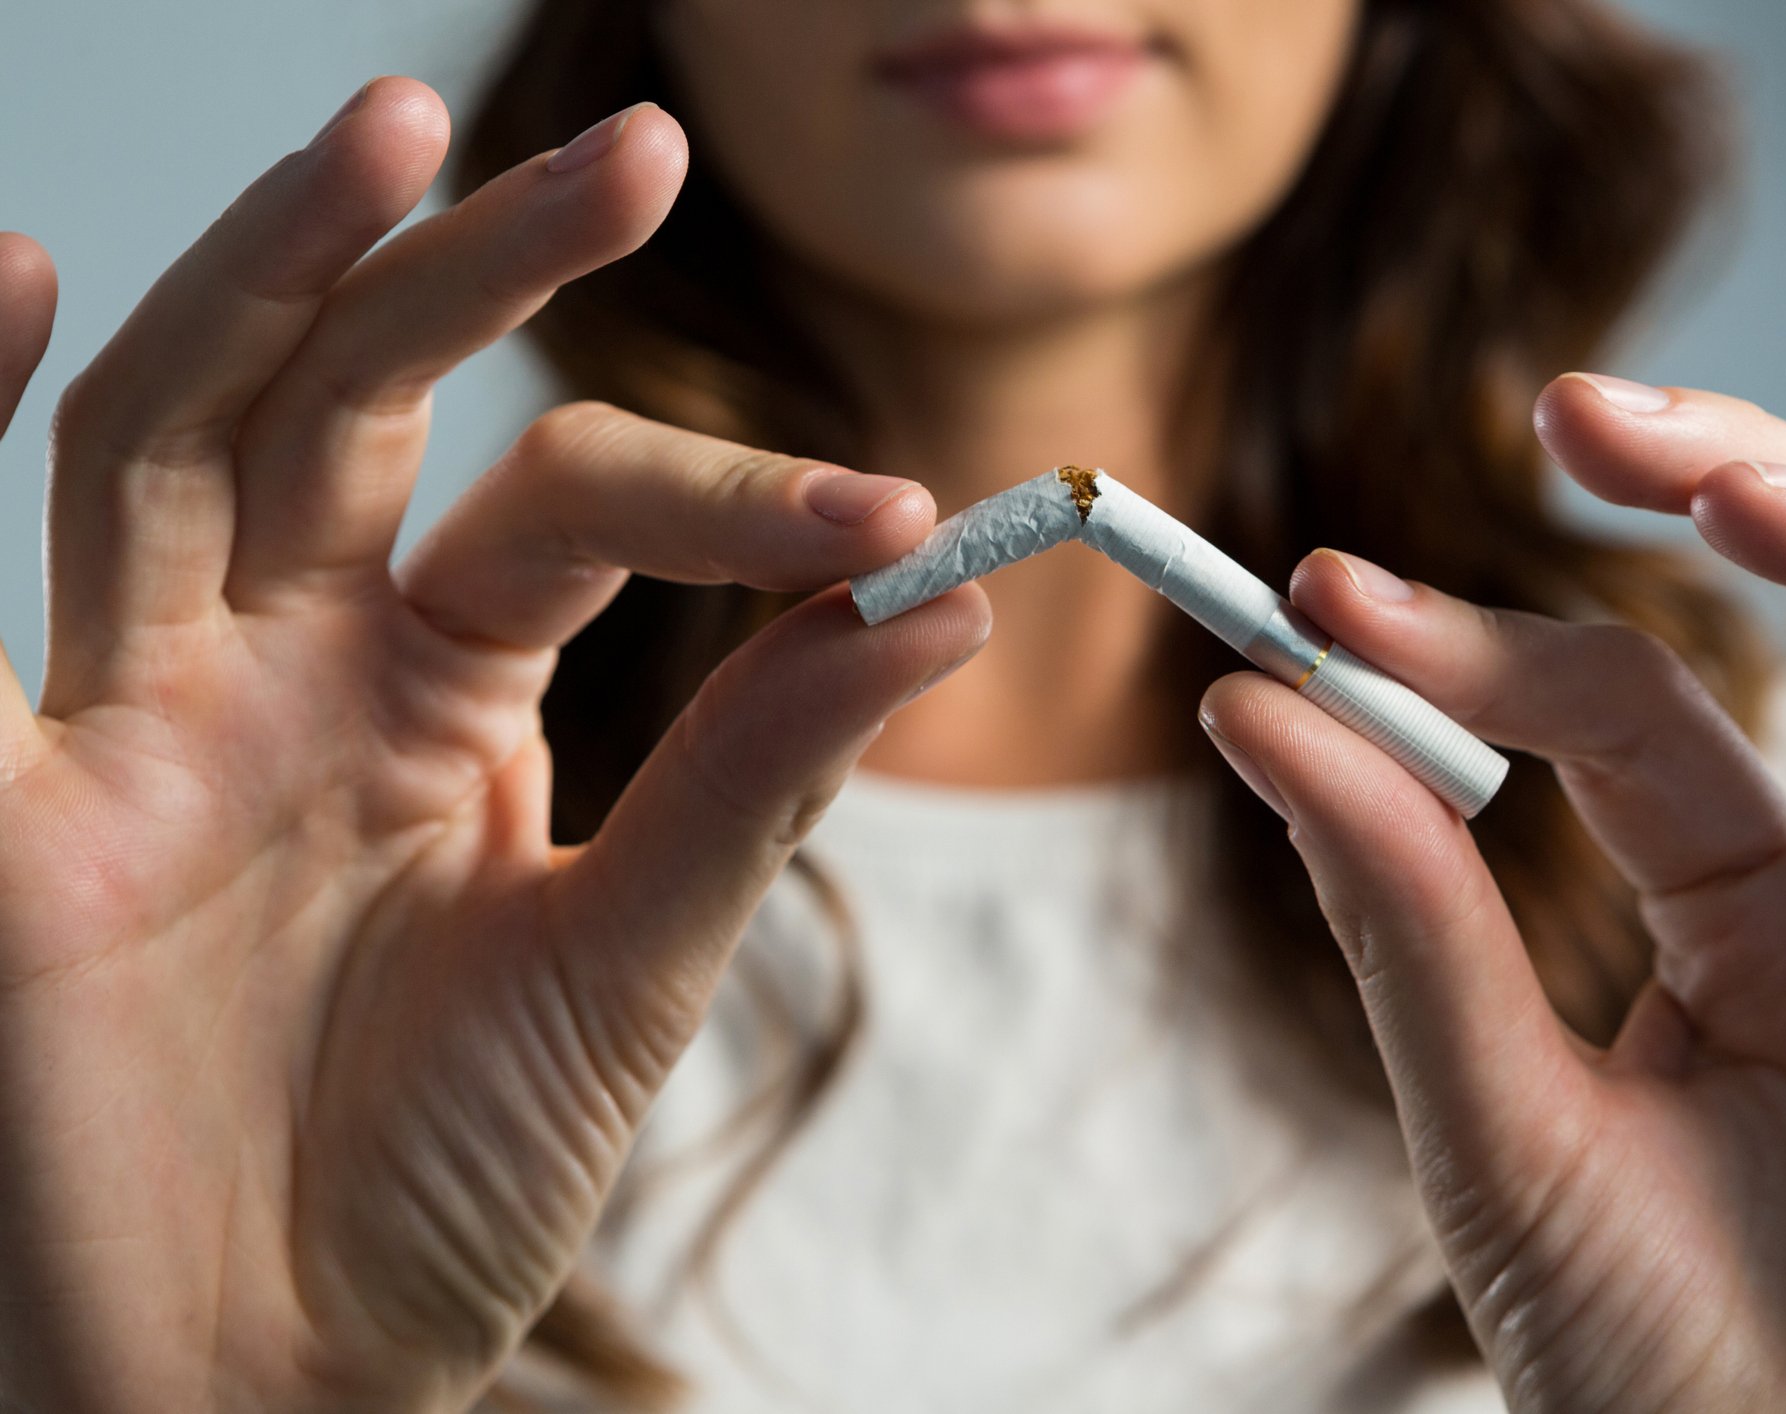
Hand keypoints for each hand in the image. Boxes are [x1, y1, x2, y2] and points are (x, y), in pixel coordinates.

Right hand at [0, 81, 986, 1412]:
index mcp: (442, 689)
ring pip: (188, 436)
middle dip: (482, 267)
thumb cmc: (449, 1176)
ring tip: (391, 126)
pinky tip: (12, 269)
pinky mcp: (9, 812)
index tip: (902, 508)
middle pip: (370, 401)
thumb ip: (759, 773)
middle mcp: (288, 662)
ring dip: (276, 276)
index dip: (726, 490)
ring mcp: (139, 714)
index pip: (571, 506)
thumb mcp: (634, 956)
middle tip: (635, 152)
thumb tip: (944, 595)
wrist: (281, 1377)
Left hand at [1201, 375, 1785, 1410]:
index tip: (1320, 600)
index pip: (1627, 705)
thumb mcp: (1506, 1131)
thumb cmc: (1661, 1380)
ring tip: (1743, 494)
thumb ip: (1403, 914)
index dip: (1483, 642)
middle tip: (1583, 419)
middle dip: (1740, 478)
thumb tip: (1250, 703)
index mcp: (1749, 915)